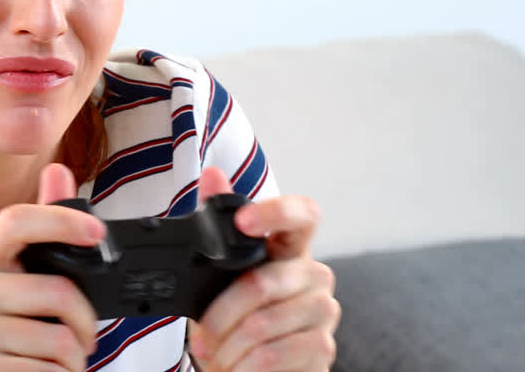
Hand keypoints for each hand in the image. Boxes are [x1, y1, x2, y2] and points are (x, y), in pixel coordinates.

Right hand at [0, 163, 102, 371]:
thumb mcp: (11, 278)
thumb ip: (38, 229)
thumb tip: (57, 171)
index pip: (16, 220)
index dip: (61, 219)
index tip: (96, 231)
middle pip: (58, 290)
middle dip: (85, 321)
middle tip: (81, 335)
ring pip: (61, 339)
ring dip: (74, 358)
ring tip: (57, 360)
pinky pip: (51, 371)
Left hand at [187, 168, 339, 370]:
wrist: (250, 369)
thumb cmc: (236, 316)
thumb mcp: (217, 271)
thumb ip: (216, 219)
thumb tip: (212, 173)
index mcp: (292, 248)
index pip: (303, 214)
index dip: (277, 212)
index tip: (243, 222)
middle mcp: (315, 275)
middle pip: (265, 281)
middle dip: (221, 314)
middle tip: (200, 336)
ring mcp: (324, 312)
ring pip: (265, 323)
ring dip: (228, 346)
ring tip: (214, 356)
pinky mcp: (323, 348)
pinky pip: (277, 353)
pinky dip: (246, 366)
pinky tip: (237, 369)